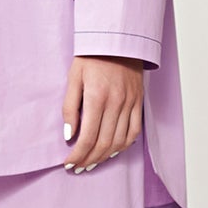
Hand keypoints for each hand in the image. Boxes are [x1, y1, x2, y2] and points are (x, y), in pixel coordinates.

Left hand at [62, 55, 143, 170]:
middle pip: (104, 143)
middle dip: (89, 160)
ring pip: (120, 141)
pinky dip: (124, 145)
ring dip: (106, 156)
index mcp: (96, 98)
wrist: (117, 39)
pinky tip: (113, 151)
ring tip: (93, 163)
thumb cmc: (91, 57)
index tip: (69, 164)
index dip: (78, 155)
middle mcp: (115, 103)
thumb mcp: (73, 78)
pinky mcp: (138, 102)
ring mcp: (130, 103)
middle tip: (79, 168)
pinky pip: (134, 130)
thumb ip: (70, 108)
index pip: (87, 137)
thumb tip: (69, 135)